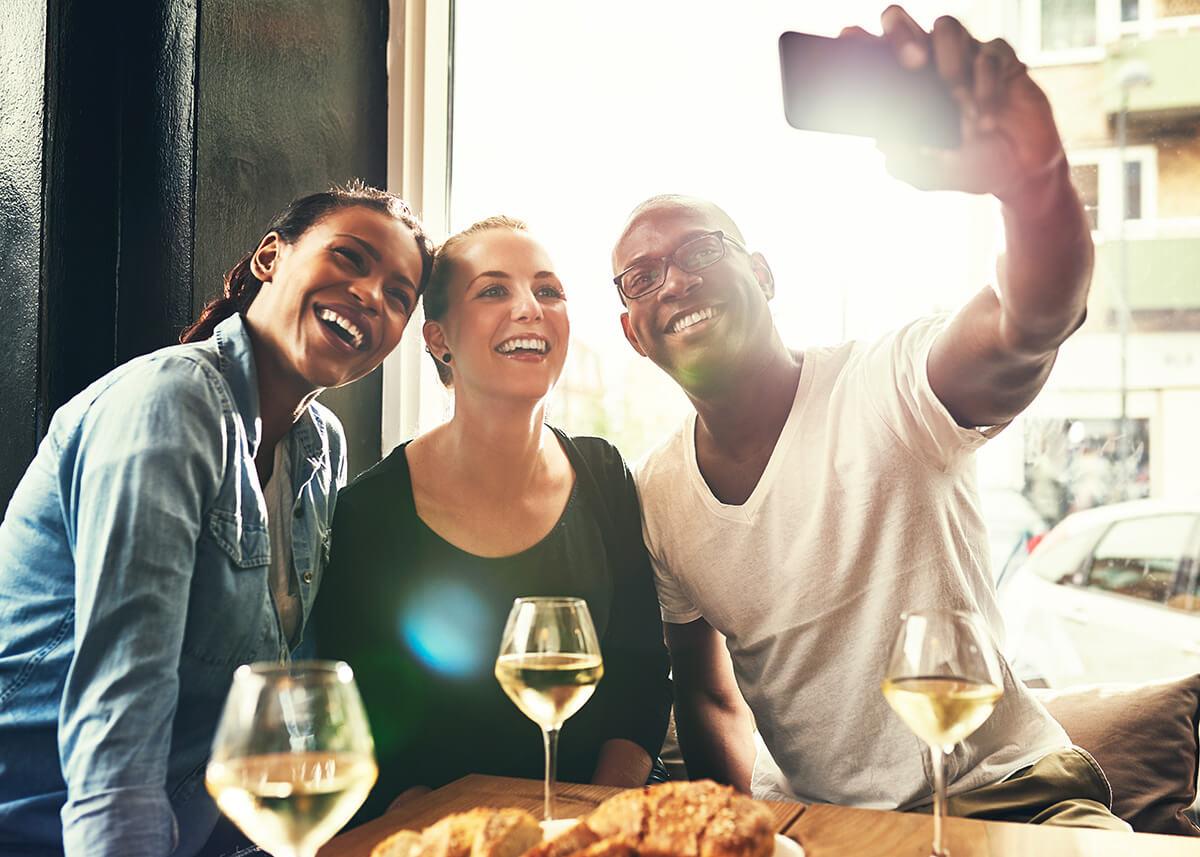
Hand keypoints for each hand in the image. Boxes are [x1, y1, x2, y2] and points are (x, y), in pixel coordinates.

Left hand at [844, 6, 1066, 204]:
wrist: (1019, 172)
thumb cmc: (968, 166)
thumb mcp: (927, 173)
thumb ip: (902, 161)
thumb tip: (882, 142)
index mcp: (904, 87)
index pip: (874, 53)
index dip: (858, 40)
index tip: (849, 38)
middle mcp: (929, 62)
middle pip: (902, 22)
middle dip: (902, 35)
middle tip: (913, 63)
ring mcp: (965, 54)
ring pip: (946, 29)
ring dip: (952, 69)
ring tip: (960, 109)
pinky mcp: (1000, 58)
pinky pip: (989, 53)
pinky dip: (985, 87)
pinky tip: (985, 118)